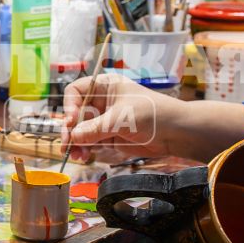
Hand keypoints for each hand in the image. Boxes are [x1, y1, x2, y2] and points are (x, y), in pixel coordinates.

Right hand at [62, 73, 181, 158]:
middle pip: (76, 114)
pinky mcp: (110, 137)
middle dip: (70, 129)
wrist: (176, 133)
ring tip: (76, 155)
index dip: (70, 105)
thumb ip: (95, 129)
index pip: (76, 91)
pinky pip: (91, 142)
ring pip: (81, 131)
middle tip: (67, 143)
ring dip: (75, 142)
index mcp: (105, 86)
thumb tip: (72, 137)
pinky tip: (83, 156)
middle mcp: (102, 102)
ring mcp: (105, 120)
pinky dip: (84, 149)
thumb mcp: (121, 118)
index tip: (71, 120)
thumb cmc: (152, 114)